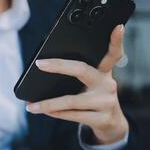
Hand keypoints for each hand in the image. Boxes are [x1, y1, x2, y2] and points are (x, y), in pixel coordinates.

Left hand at [26, 25, 128, 144]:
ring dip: (48, 104)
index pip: (113, 53)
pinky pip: (72, 115)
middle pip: (82, 70)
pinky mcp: (102, 119)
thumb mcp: (92, 82)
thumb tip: (46, 66)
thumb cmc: (95, 97)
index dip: (117, 40)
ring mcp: (106, 102)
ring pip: (72, 101)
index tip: (118, 27)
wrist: (112, 123)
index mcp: (105, 72)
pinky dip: (55, 113)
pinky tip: (43, 111)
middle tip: (40, 64)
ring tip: (31, 106)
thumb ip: (78, 73)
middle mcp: (108, 84)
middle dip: (59, 65)